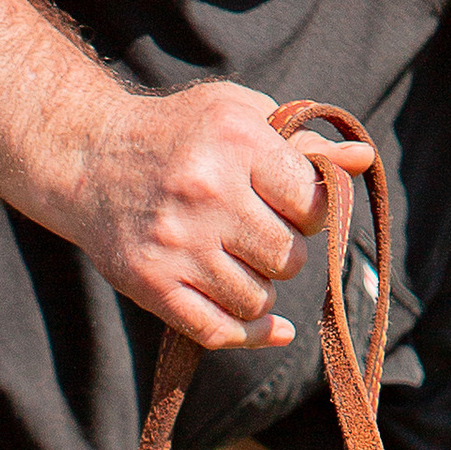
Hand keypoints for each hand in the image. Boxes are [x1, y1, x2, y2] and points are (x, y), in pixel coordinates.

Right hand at [50, 84, 363, 354]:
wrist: (88, 156)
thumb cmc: (179, 133)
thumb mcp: (238, 114)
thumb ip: (300, 141)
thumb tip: (363, 160)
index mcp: (235, 142)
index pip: (313, 202)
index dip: (313, 211)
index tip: (292, 206)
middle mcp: (206, 193)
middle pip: (290, 258)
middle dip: (284, 251)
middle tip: (257, 234)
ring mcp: (176, 244)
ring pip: (258, 299)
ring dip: (260, 287)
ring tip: (237, 261)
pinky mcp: (150, 283)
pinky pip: (220, 332)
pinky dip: (252, 335)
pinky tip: (269, 327)